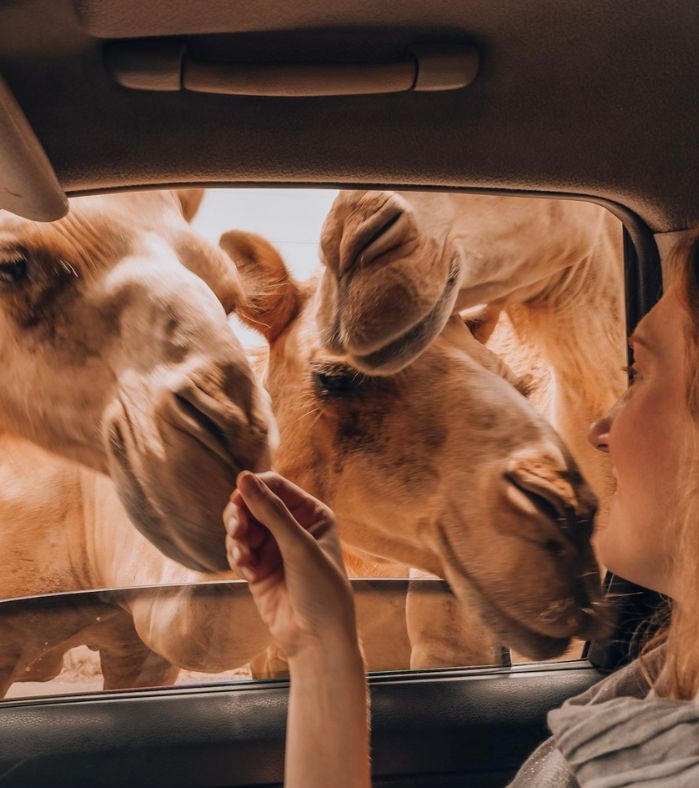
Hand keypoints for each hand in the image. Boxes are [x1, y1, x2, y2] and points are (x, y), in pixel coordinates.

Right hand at [223, 471, 358, 658]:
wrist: (317, 639)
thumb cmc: (321, 589)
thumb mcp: (298, 546)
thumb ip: (270, 511)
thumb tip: (244, 477)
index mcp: (312, 513)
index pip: (276, 486)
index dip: (255, 488)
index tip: (238, 500)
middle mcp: (293, 527)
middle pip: (253, 503)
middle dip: (240, 514)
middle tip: (236, 529)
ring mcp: (274, 548)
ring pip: (241, 526)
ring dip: (236, 537)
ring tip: (242, 554)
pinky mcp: (258, 568)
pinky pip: (237, 549)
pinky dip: (237, 555)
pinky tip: (245, 567)